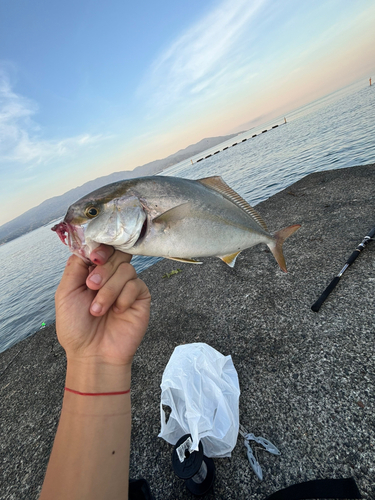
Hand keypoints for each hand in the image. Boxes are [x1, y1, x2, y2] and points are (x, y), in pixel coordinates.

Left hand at [55, 247, 150, 368]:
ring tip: (98, 309)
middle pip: (116, 254)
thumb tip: (86, 246)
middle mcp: (111, 276)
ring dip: (109, 289)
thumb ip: (74, 267)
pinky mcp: (140, 297)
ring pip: (126, 269)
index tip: (94, 258)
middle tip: (92, 286)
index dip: (100, 248)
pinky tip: (117, 311)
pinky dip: (123, 297)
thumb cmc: (76, 328)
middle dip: (103, 269)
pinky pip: (136, 284)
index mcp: (92, 272)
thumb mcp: (65, 294)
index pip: (101, 249)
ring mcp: (127, 286)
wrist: (93, 354)